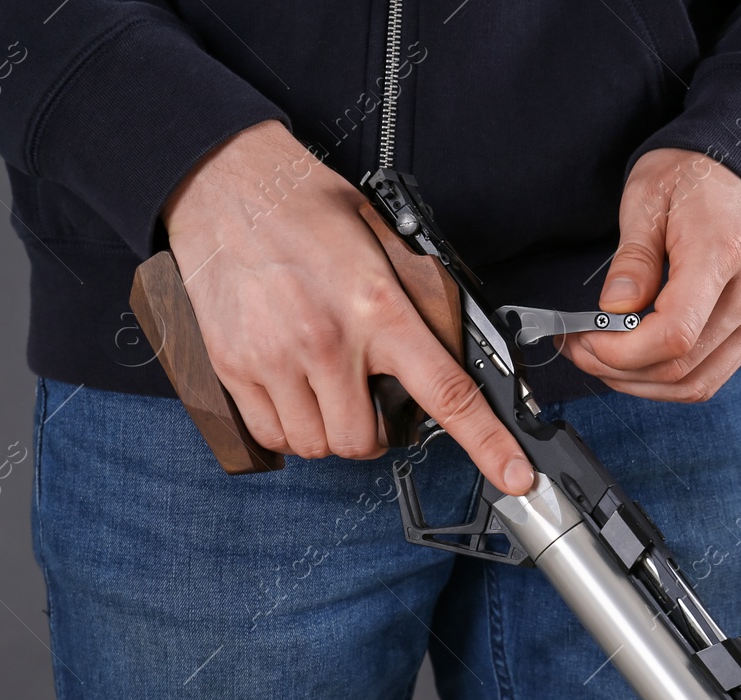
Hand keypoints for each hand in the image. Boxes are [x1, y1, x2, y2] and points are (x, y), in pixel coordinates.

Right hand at [160, 120, 534, 493]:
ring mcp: (276, 358)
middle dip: (375, 434)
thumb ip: (411, 302)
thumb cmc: (305, 207)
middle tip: (369, 401)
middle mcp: (329, 341)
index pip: (447, 393)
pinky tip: (292, 393)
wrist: (224, 182)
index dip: (487, 443)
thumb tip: (447, 349)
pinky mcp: (233, 366)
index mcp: (379, 308)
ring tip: (326, 391)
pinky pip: (271, 435)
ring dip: (329, 432)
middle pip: (366, 441)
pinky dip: (287, 428)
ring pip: (318, 445)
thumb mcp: (382, 242)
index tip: (516, 476)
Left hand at [560, 148, 740, 401]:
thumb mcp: (647, 198)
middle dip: (618, 368)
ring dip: (639, 383)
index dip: (622, 351)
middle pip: (680, 368)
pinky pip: (707, 378)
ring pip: (693, 385)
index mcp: (722, 253)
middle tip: (578, 347)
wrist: (739, 172)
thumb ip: (632, 260)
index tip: (586, 337)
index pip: (675, 334)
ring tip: (601, 357)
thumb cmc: (695, 177)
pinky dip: (665, 380)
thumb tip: (614, 311)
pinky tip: (634, 361)